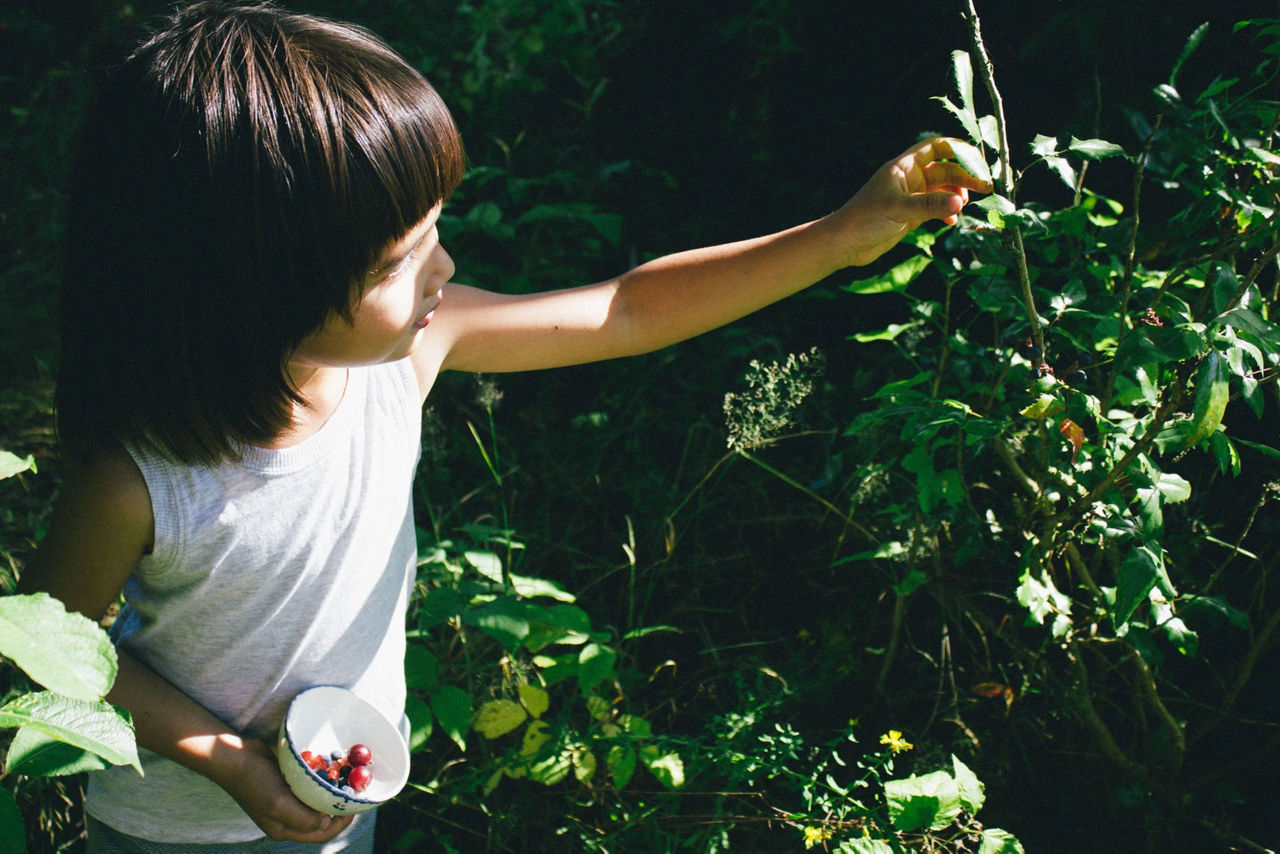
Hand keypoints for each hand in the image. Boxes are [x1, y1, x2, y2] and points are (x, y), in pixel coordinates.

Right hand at [213, 735, 353, 842]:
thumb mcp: (278, 804)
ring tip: (346, 779)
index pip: (320, 834)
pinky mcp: (288, 783)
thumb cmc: (254, 782)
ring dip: (331, 792)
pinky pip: (310, 785)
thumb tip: (326, 821)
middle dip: (339, 808)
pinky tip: (330, 768)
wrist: (233, 756)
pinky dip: (321, 779)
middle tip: (354, 791)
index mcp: (284, 829)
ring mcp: (287, 800)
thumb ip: (303, 818)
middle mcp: (287, 818)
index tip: (354, 806)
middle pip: (322, 819)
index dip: (340, 823)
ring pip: (317, 801)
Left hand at [826, 137, 991, 267]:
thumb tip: (961, 202)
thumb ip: (929, 205)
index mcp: (904, 167)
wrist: (844, 244)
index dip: (957, 149)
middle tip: (984, 188)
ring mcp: (911, 198)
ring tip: (967, 204)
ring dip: (957, 195)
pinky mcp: (911, 216)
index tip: (977, 159)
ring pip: (943, 190)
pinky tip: (952, 222)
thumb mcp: (898, 209)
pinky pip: (936, 209)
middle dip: (965, 177)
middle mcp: (909, 179)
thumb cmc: (864, 219)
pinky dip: (947, 213)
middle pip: (945, 169)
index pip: (936, 147)